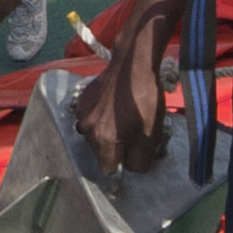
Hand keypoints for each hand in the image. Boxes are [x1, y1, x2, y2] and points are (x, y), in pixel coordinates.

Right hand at [78, 1, 172, 172]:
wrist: (133, 64)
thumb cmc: (145, 100)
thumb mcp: (151, 136)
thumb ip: (139, 161)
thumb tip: (130, 167)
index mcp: (103, 141)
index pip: (108, 168)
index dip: (122, 162)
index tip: (131, 150)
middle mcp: (87, 130)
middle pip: (100, 152)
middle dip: (114, 146)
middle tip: (131, 130)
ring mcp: (81, 113)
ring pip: (93, 135)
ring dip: (105, 131)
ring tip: (121, 116)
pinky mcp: (82, 100)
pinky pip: (90, 118)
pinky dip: (100, 116)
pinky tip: (113, 105)